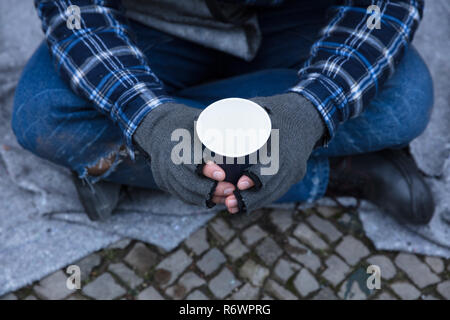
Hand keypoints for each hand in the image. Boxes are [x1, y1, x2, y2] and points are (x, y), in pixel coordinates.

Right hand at [133, 103, 221, 206]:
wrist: (155, 129)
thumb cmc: (182, 123)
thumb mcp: (196, 120)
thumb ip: (214, 128)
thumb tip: (239, 131)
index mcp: (175, 147)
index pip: (190, 163)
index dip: (207, 171)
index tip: (223, 174)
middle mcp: (167, 164)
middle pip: (190, 184)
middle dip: (212, 189)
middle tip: (231, 189)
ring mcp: (164, 177)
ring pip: (187, 194)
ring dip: (208, 198)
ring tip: (227, 196)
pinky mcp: (164, 184)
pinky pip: (183, 196)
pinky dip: (199, 199)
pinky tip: (214, 198)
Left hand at [222, 93, 324, 212]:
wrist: (307, 115)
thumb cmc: (276, 110)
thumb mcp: (258, 109)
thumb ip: (236, 118)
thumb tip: (202, 122)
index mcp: (284, 145)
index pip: (271, 168)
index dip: (255, 179)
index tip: (239, 184)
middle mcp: (293, 162)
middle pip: (272, 187)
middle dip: (250, 199)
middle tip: (228, 204)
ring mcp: (296, 171)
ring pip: (275, 193)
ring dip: (254, 202)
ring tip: (231, 207)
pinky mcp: (295, 175)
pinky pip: (279, 190)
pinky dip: (262, 198)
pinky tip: (245, 204)